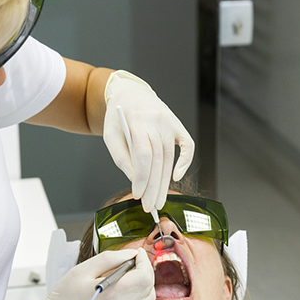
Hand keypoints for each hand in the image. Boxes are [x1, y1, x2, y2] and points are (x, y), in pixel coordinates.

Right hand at [22, 248, 187, 299]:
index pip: (142, 272)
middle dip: (144, 268)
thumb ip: (109, 259)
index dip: (141, 259)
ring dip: (147, 283)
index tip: (134, 253)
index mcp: (114, 294)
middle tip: (133, 262)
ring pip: (150, 296)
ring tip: (132, 277)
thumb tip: (130, 254)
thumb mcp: (81, 271)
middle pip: (148, 283)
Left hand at [103, 70, 194, 211]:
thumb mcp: (111, 136)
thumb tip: (136, 181)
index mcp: (136, 120)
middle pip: (158, 159)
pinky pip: (188, 146)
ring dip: (165, 182)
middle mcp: (156, 120)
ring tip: (159, 200)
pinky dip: (185, 162)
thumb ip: (122, 158)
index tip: (138, 195)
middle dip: (154, 186)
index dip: (142, 177)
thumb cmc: (119, 118)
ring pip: (170, 157)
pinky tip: (176, 177)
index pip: (143, 154)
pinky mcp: (178, 125)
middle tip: (150, 206)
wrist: (131, 93)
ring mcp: (170, 122)